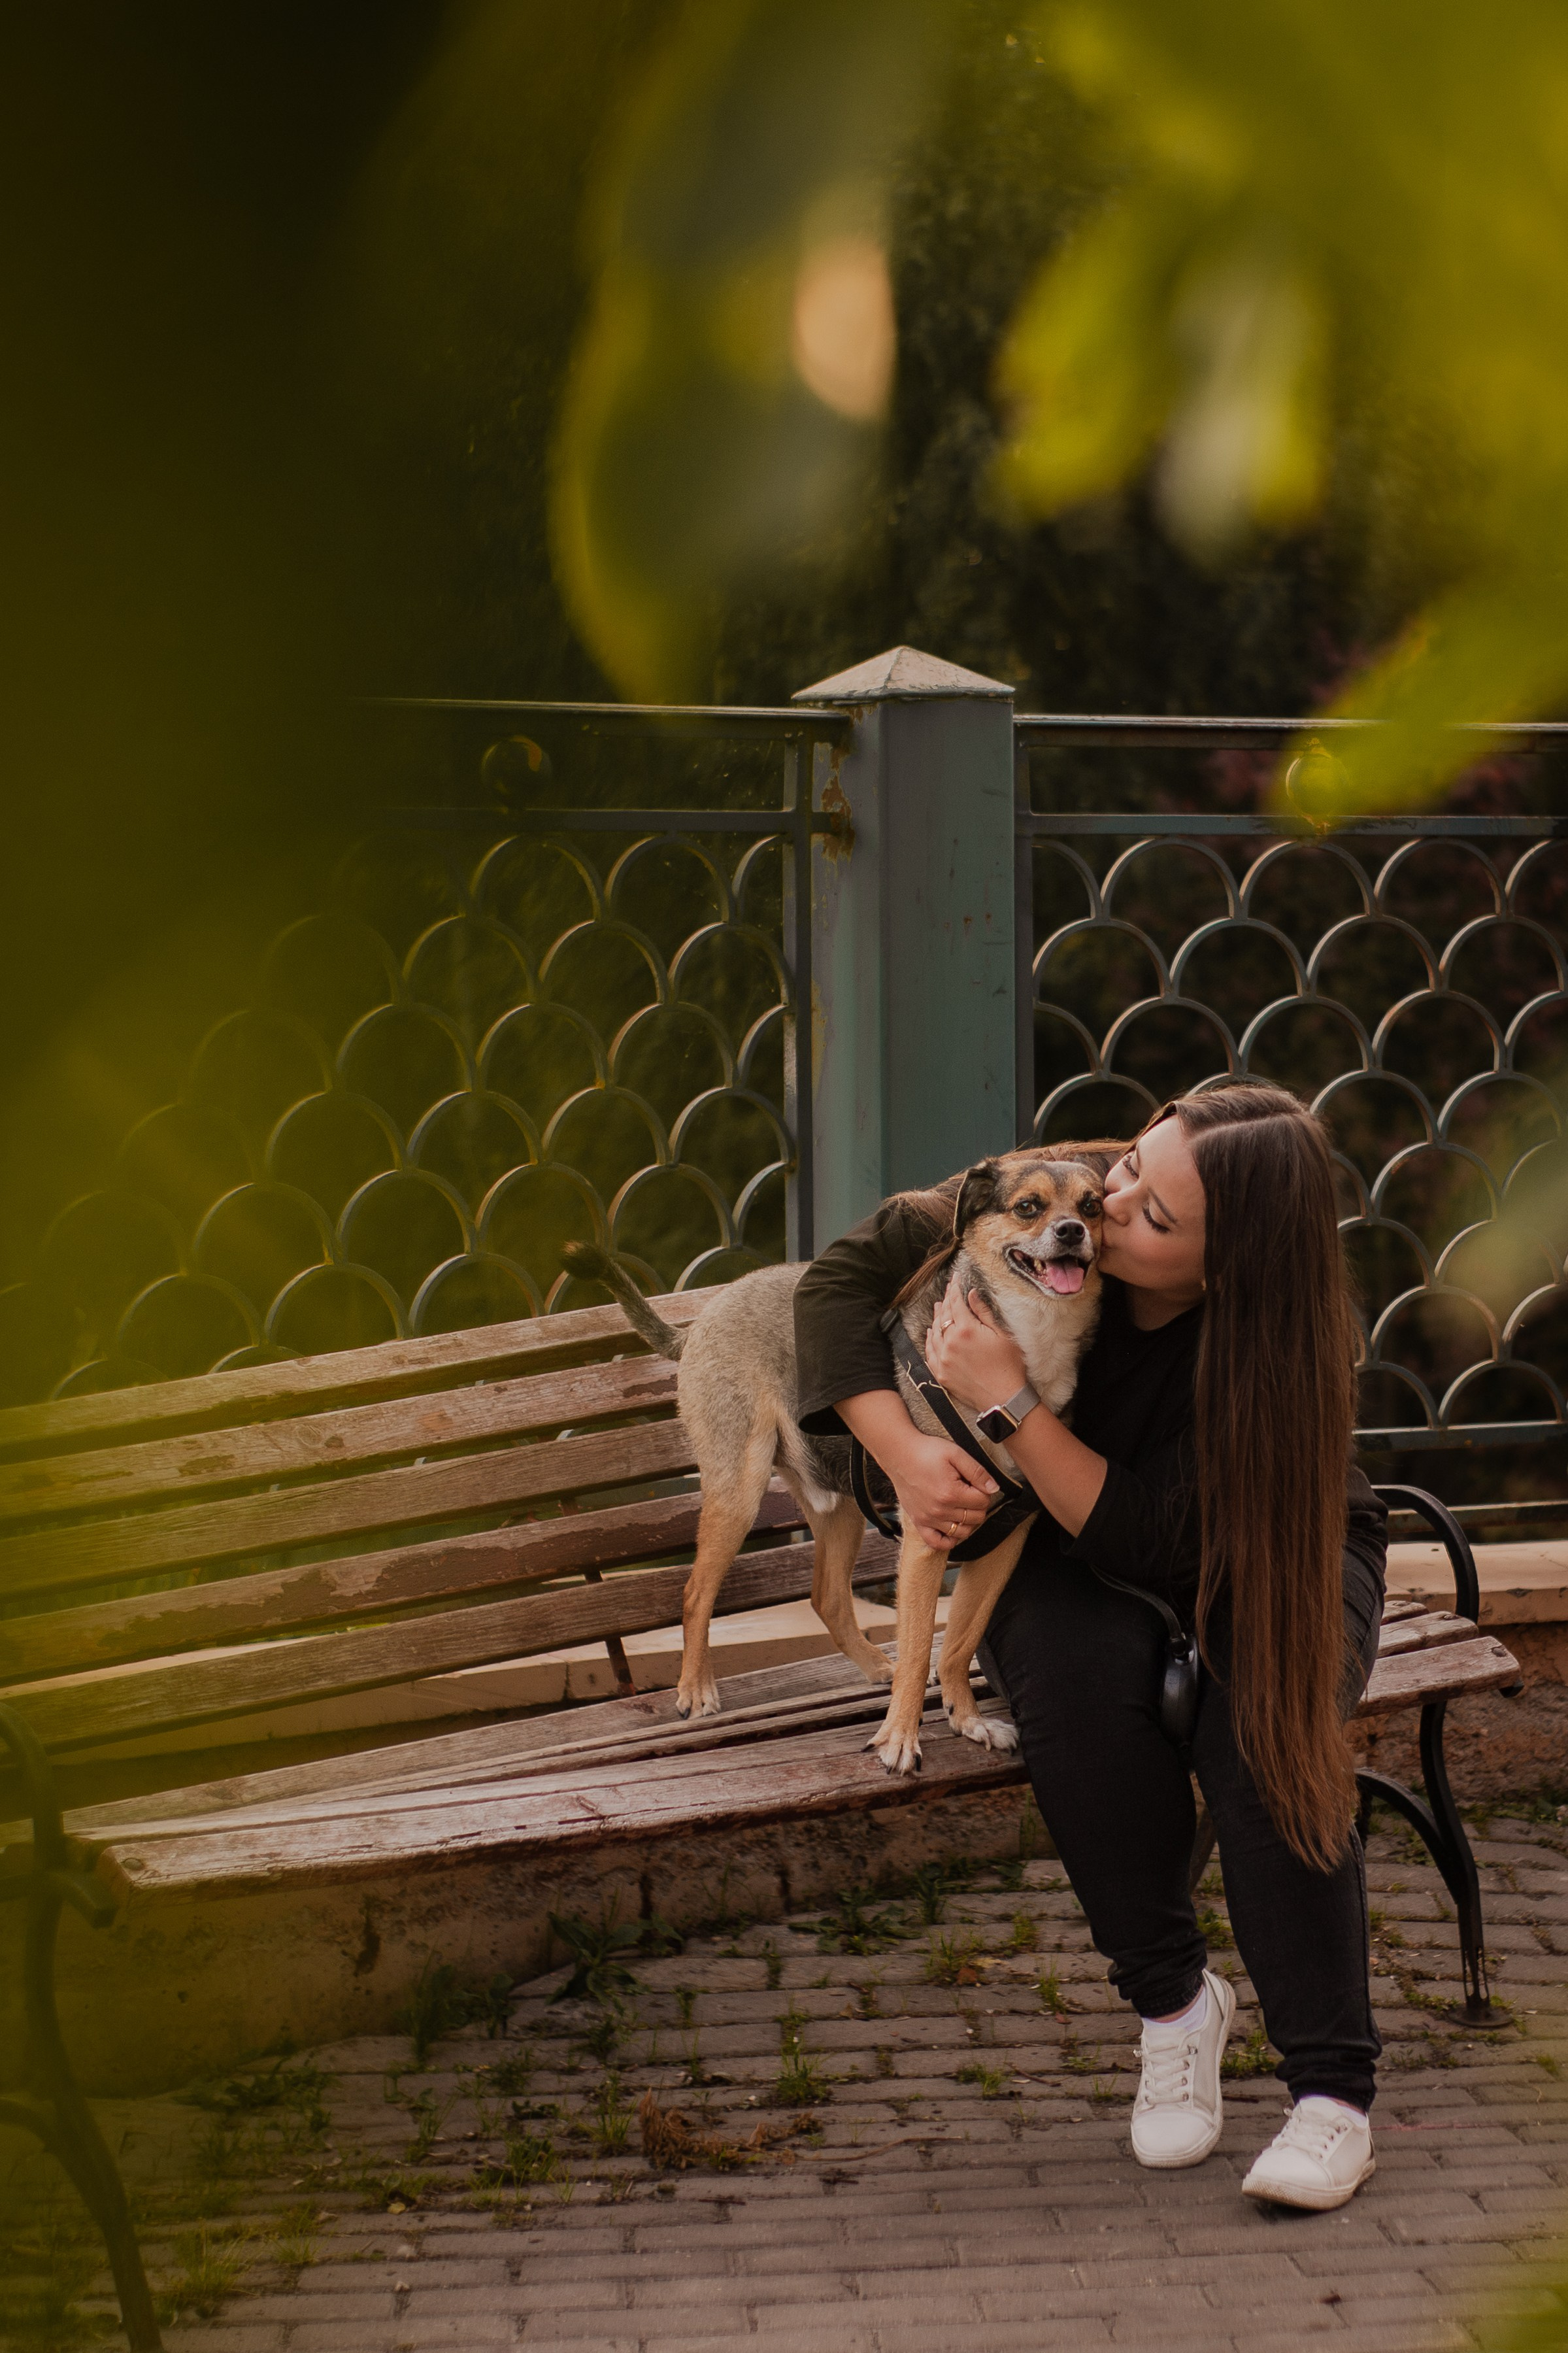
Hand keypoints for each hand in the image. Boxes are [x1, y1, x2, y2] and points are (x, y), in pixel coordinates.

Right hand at [884, 1428, 999, 1551]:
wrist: (899, 1454)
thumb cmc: (926, 1451)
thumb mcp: (955, 1454)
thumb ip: (977, 1472)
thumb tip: (994, 1488)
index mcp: (951, 1493)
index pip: (983, 1502)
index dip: (985, 1491)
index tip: (976, 1483)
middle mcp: (940, 1510)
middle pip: (975, 1518)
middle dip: (979, 1506)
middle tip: (970, 1492)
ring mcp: (929, 1519)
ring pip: (961, 1532)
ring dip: (968, 1522)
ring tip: (963, 1506)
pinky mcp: (919, 1522)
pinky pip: (937, 1543)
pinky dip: (949, 1540)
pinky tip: (952, 1527)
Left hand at [926, 1276, 1025, 1410]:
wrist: (1004, 1398)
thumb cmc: (1009, 1365)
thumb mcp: (1002, 1334)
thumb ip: (983, 1312)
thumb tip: (971, 1293)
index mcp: (966, 1330)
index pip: (956, 1303)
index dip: (955, 1288)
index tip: (955, 1278)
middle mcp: (950, 1343)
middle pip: (944, 1316)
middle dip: (946, 1300)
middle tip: (948, 1289)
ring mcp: (943, 1359)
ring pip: (935, 1332)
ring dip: (936, 1317)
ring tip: (939, 1306)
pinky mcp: (941, 1374)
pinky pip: (929, 1352)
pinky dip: (929, 1339)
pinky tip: (930, 1332)